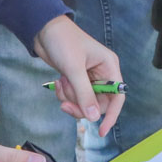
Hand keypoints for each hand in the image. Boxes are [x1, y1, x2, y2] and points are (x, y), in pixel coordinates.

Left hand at [34, 15, 122, 137]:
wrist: (44, 30)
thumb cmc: (64, 42)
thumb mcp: (74, 68)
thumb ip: (84, 93)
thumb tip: (94, 117)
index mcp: (109, 67)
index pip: (117, 97)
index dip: (111, 116)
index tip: (100, 131)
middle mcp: (102, 74)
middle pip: (98, 103)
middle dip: (80, 105)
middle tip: (65, 105)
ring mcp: (89, 78)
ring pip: (83, 102)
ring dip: (70, 98)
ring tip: (60, 83)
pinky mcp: (76, 79)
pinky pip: (74, 97)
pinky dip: (64, 94)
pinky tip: (58, 81)